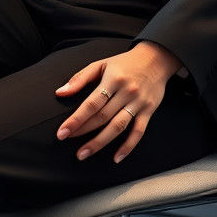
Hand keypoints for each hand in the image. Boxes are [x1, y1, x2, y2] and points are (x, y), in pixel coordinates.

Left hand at [54, 42, 182, 163]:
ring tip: (83, 153)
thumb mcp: (101, 64)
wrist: (156, 58)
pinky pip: (138, 132)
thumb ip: (80, 78)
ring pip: (118, 126)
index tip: (62, 132)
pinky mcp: (149, 110)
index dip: (76, 119)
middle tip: (67, 141)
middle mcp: (126, 91)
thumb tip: (60, 93)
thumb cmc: (124, 63)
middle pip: (102, 116)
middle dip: (83, 131)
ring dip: (100, 142)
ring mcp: (138, 102)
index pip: (91, 103)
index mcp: (112, 79)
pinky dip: (128, 146)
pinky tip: (116, 158)